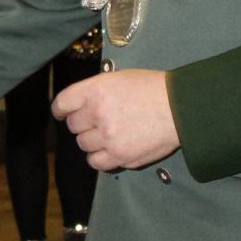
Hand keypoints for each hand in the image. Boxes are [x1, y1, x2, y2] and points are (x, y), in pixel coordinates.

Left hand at [53, 69, 178, 171]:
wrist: (180, 107)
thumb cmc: (154, 89)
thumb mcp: (120, 78)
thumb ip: (97, 91)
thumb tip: (81, 105)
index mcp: (96, 90)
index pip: (63, 103)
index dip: (60, 110)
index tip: (62, 113)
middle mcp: (98, 113)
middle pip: (73, 126)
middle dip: (82, 124)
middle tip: (98, 122)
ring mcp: (108, 137)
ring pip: (83, 144)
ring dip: (92, 140)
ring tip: (109, 134)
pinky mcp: (120, 156)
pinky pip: (96, 162)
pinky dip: (99, 158)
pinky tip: (110, 150)